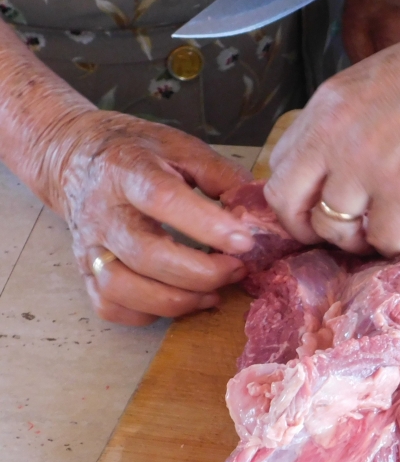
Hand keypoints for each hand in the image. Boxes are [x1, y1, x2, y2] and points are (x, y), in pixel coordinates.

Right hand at [46, 110, 257, 324]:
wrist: (78, 157)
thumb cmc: (140, 153)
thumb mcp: (183, 148)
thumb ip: (223, 176)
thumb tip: (259, 211)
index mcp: (129, 171)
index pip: (162, 199)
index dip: (206, 225)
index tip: (244, 242)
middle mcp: (103, 211)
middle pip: (145, 254)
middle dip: (200, 273)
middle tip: (236, 269)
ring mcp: (89, 245)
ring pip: (123, 288)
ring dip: (176, 300)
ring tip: (212, 292)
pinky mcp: (84, 271)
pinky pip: (109, 306)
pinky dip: (147, 313)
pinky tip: (178, 300)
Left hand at [265, 13, 399, 254]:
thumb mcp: (386, 79)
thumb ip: (362, 117)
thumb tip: (366, 154)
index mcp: (329, 105)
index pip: (281, 161)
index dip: (297, 193)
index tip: (321, 204)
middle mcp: (335, 137)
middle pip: (286, 201)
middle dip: (308, 227)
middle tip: (342, 235)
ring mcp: (366, 167)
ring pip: (332, 228)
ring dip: (358, 239)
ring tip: (387, 232)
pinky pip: (382, 240)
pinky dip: (397, 244)